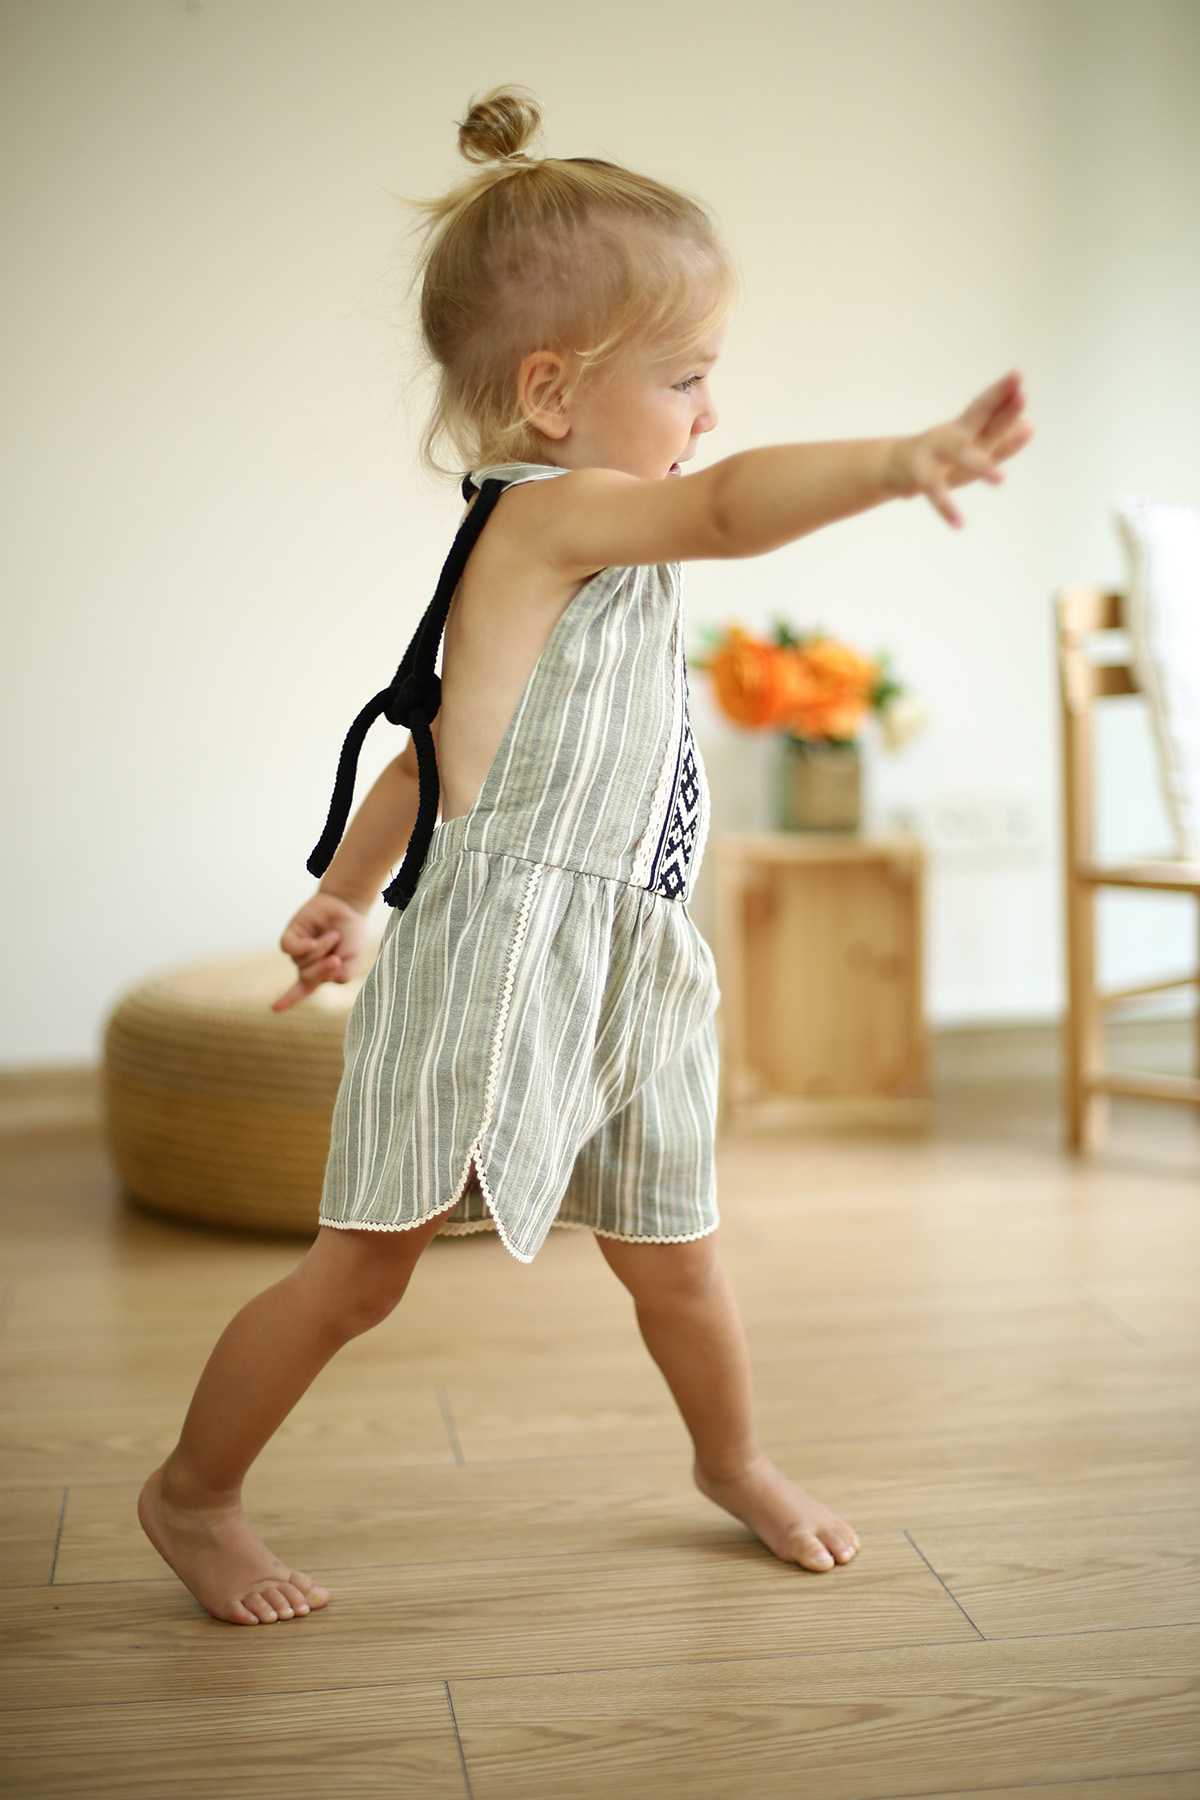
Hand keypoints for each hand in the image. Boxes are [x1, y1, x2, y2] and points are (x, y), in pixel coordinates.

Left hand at [272, 891, 370, 1012]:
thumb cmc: (352, 935)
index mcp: (320, 973)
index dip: (288, 1000)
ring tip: (334, 935)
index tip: (274, 1009)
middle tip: (336, 959)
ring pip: (301, 962)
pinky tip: (312, 940)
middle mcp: (306, 963)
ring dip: (321, 949)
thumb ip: (344, 975)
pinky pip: (289, 948)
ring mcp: (298, 949)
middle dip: (321, 970)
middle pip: (307, 978)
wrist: (348, 907)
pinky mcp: (291, 934)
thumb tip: (325, 980)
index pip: (301, 990)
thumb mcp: (355, 960)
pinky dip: (302, 947)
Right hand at [888, 372, 1032, 527]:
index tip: (1019, 374)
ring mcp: (933, 451)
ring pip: (958, 453)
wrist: (892, 466)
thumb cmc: (938, 456)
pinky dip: (946, 507)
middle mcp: (952, 433)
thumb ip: (1001, 440)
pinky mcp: (918, 475)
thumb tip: (1030, 426)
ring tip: (1001, 480)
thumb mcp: (971, 447)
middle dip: (1000, 410)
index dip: (1004, 391)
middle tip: (1022, 397)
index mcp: (966, 427)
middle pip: (979, 417)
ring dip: (980, 464)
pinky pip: (935, 491)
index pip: (988, 405)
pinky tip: (959, 523)